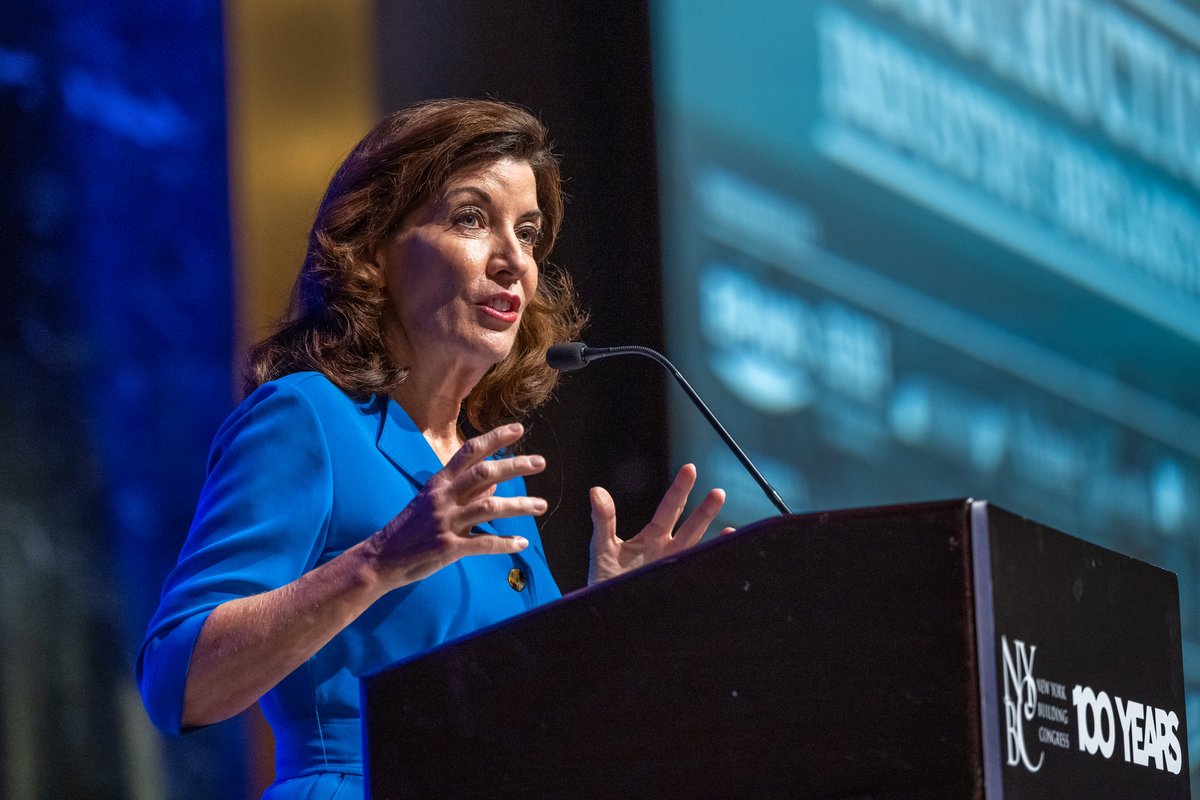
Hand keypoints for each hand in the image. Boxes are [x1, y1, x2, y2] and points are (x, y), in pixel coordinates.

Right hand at [362, 422, 546, 589]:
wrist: (381, 559)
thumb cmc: (411, 528)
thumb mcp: (433, 502)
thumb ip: (465, 490)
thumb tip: (497, 481)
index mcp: (440, 483)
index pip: (470, 451)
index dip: (495, 438)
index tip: (518, 428)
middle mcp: (444, 498)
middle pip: (484, 473)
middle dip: (515, 465)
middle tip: (540, 462)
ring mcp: (446, 522)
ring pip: (489, 507)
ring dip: (519, 505)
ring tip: (541, 505)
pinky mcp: (448, 548)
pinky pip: (483, 544)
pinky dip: (505, 543)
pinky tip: (522, 543)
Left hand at [587, 463, 725, 584]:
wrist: (605, 613)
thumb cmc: (604, 580)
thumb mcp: (602, 547)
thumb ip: (603, 519)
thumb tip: (596, 491)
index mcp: (652, 537)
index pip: (670, 508)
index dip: (680, 489)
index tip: (690, 469)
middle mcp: (668, 550)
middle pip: (691, 526)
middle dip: (705, 510)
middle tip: (718, 493)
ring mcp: (674, 567)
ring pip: (698, 547)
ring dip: (713, 538)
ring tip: (729, 527)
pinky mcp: (675, 585)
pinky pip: (697, 573)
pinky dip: (712, 562)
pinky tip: (724, 551)